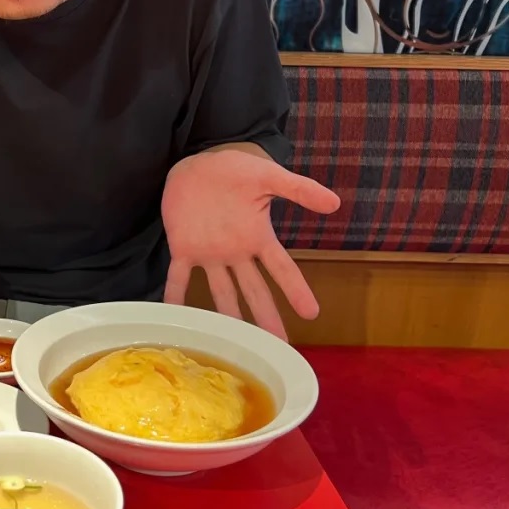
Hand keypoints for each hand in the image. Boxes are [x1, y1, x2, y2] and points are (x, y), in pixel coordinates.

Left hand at [161, 147, 340, 339]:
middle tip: (278, 346)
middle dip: (265, 318)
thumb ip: (299, 189)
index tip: (311, 313)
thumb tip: (335, 202)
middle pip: (254, 290)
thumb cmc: (234, 169)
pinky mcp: (183, 247)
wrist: (198, 162)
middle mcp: (236, 252)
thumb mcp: (268, 176)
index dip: (295, 289)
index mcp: (257, 237)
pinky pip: (178, 276)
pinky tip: (174, 315)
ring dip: (227, 316)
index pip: (282, 268)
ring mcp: (209, 253)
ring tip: (235, 343)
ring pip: (221, 291)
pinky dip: (175, 295)